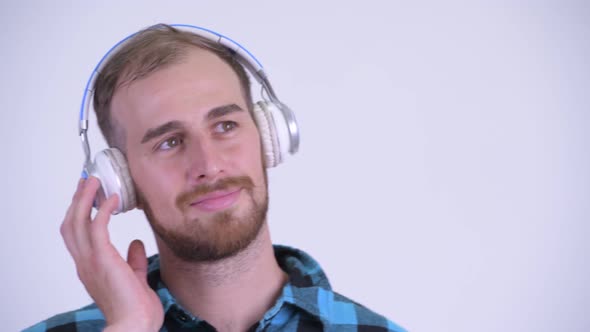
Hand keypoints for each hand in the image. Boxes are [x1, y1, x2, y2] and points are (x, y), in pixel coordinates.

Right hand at [60, 177, 163, 331]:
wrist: (134, 325)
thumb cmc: (135, 310)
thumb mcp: (135, 278)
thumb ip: (134, 260)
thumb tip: (137, 243)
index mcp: (90, 267)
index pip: (77, 235)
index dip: (79, 213)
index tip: (88, 196)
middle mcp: (85, 262)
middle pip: (71, 224)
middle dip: (77, 200)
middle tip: (87, 181)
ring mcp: (91, 261)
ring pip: (78, 222)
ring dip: (85, 198)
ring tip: (94, 180)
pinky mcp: (102, 259)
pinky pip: (98, 228)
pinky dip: (103, 210)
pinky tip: (113, 198)